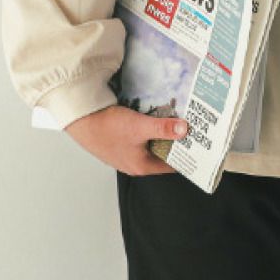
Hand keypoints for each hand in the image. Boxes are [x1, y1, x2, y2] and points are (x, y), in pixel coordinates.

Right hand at [65, 105, 188, 175]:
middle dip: (176, 140)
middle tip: (192, 125)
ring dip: (162, 131)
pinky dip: (149, 126)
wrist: (81, 119)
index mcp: (141, 166)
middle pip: (162, 152)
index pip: (171, 166)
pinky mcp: (120, 139)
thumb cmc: (107, 128)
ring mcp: (126, 151)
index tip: (199, 145)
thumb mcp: (139, 127)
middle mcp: (134, 161)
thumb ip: (163, 129)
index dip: (185, 156)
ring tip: (177, 116)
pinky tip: (154, 113)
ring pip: (151, 142)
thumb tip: (185, 130)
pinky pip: (140, 135)